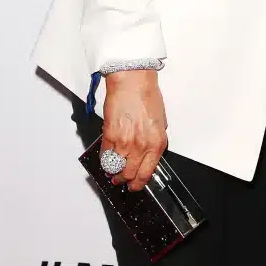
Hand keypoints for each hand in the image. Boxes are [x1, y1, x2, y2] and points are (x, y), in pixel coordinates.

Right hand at [101, 70, 167, 190]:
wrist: (132, 81)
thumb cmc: (146, 95)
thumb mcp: (161, 121)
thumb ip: (155, 140)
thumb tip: (149, 153)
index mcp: (156, 143)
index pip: (147, 173)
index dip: (139, 183)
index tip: (135, 185)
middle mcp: (141, 146)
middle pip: (130, 175)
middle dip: (125, 180)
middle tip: (122, 180)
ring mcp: (124, 143)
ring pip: (116, 169)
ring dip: (113, 172)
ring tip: (113, 171)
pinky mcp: (110, 136)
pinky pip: (105, 156)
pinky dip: (105, 159)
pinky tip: (107, 157)